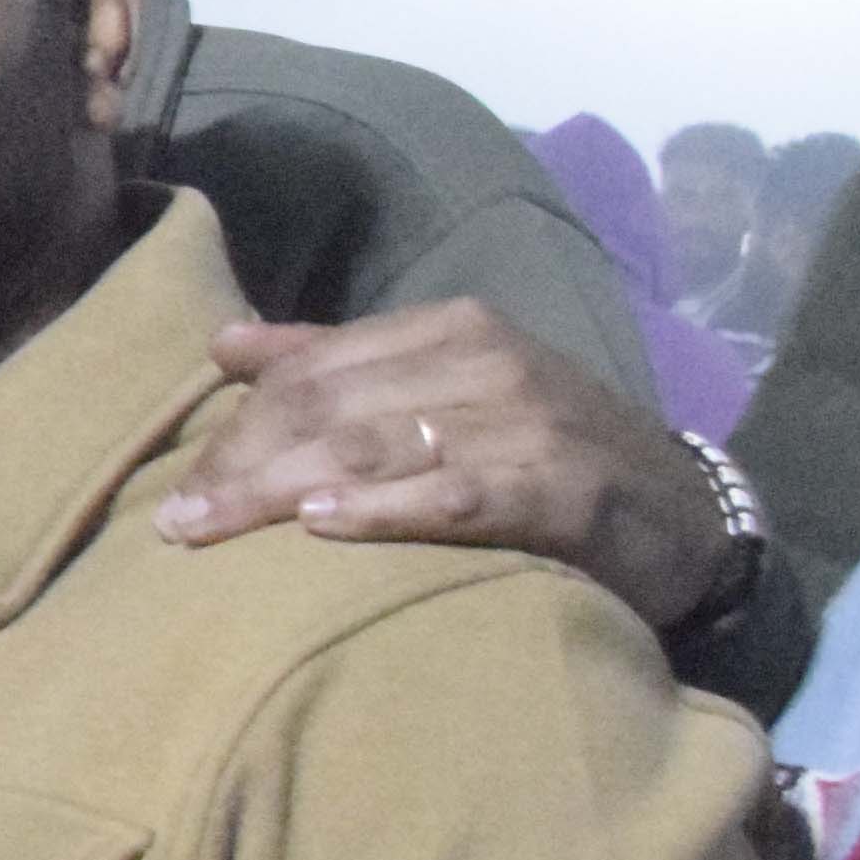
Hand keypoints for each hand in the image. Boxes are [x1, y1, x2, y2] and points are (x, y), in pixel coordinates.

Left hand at [162, 303, 734, 625]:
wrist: (685, 512)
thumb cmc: (542, 453)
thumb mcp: (446, 390)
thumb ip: (338, 364)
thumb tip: (224, 345)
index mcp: (448, 330)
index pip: (311, 371)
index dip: (235, 428)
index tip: (177, 488)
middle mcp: (483, 362)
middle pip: (328, 408)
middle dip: (240, 464)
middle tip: (174, 523)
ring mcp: (525, 422)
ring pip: (373, 447)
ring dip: (278, 491)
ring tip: (208, 529)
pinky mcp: (560, 488)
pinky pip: (453, 494)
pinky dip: (383, 509)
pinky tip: (321, 527)